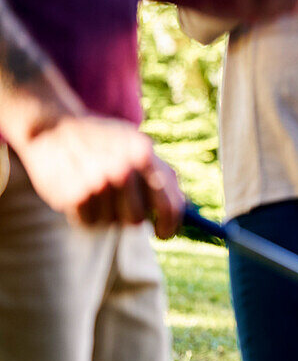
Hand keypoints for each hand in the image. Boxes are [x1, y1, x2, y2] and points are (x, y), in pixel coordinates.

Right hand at [15, 112, 183, 239]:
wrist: (52, 126)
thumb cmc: (104, 140)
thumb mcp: (137, 146)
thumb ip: (161, 175)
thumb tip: (183, 210)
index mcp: (144, 155)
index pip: (169, 205)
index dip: (170, 226)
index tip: (164, 234)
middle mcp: (122, 169)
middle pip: (138, 219)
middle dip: (130, 215)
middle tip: (119, 202)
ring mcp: (96, 183)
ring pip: (113, 223)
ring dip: (107, 213)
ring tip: (96, 188)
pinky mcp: (72, 195)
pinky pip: (88, 223)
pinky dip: (85, 214)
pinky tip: (79, 192)